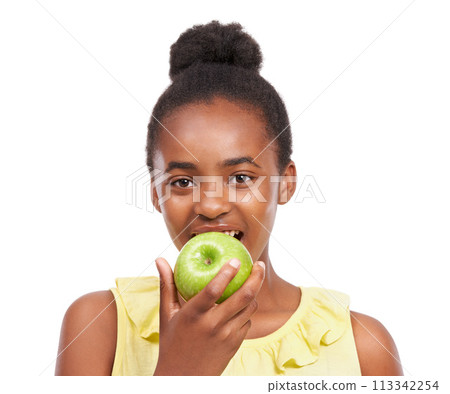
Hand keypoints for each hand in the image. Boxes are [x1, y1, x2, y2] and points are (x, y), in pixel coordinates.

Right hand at [153, 257, 264, 375]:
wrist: (183, 379)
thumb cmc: (172, 342)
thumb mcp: (167, 314)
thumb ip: (167, 285)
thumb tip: (160, 259)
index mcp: (193, 315)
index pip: (213, 290)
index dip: (227, 272)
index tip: (237, 259)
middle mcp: (212, 325)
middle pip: (243, 296)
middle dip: (256, 277)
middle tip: (258, 264)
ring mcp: (226, 336)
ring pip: (250, 308)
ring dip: (254, 292)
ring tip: (252, 279)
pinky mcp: (235, 344)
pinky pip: (248, 321)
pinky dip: (247, 310)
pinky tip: (242, 303)